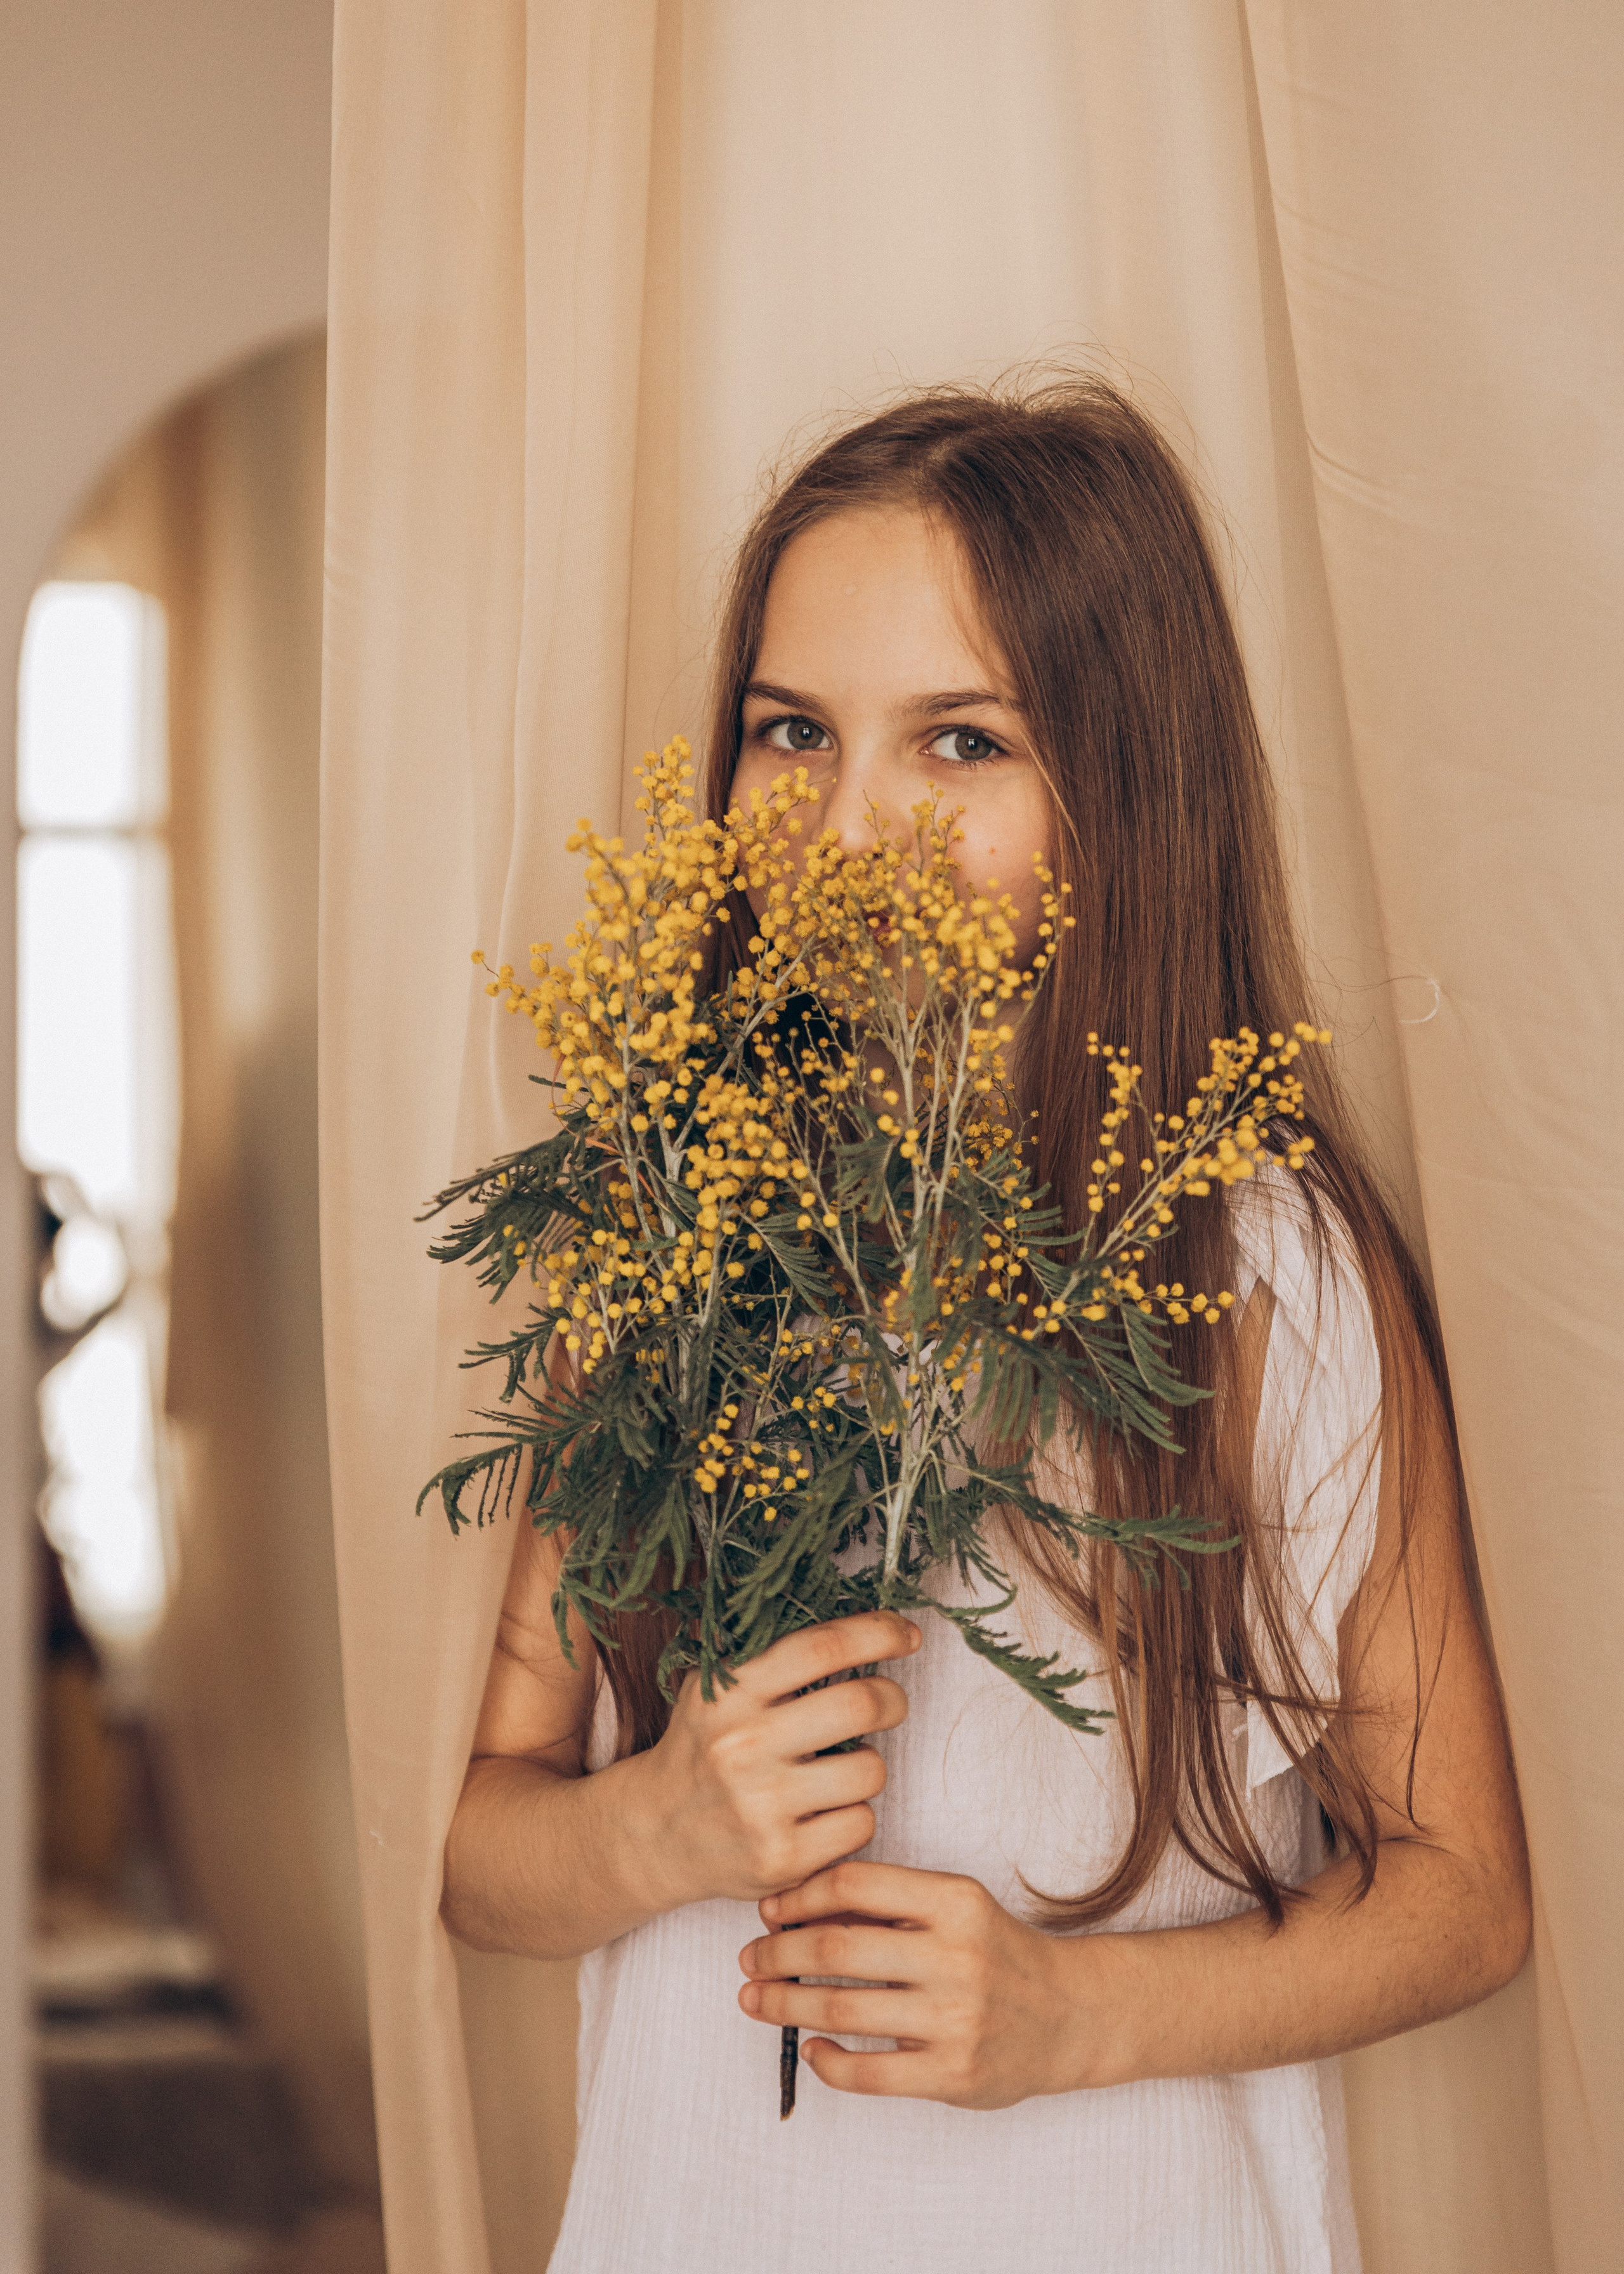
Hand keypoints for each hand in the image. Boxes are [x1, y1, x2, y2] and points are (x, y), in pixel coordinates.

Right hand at [636, 1614, 918, 1911]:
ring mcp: (760, 1807)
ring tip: (839, 1768)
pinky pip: (861, 1824)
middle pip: (859, 1704)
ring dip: (868, 1764)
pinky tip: (824, 1812)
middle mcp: (741, 1747)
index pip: (821, 1647)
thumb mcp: (716, 1687)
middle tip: (889, 1703)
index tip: (907, 1634)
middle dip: (892, 1699)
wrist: (656, 1831)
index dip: (877, 1634)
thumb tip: (860, 1623)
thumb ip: (772, 1655)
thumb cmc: (704, 1747)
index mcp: (727, 1693)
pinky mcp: (781, 1859)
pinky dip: (854, 1815)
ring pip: (869, 1770)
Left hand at [737, 1859, 1105, 2106]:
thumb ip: (889, 1903)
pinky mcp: (952, 2074)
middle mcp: (955, 1956)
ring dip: (784, 2004)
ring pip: (842, 2010)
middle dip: (777, 1954)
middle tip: (748, 1959)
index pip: (853, 1884)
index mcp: (954, 1901)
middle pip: (836, 1948)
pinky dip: (827, 2062)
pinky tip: (812, 2048)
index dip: (798, 1895)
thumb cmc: (994, 1953)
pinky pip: (868, 2075)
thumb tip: (795, 1906)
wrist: (1069, 2014)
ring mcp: (954, 2019)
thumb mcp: (954, 1906)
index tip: (768, 1909)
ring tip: (757, 2000)